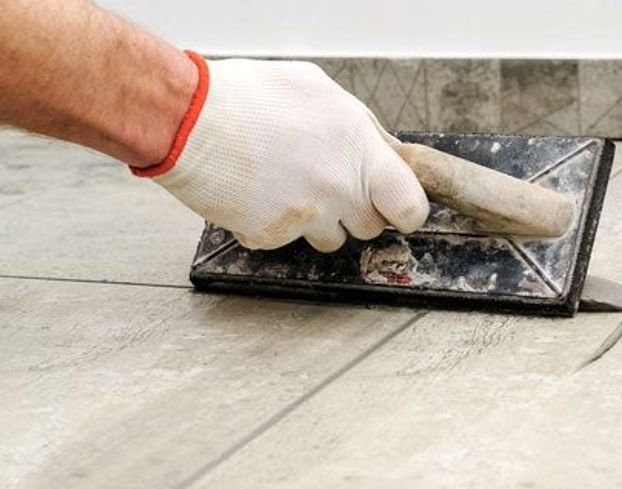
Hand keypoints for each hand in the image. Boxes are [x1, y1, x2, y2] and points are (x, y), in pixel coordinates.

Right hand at [136, 54, 428, 251]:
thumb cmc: (248, 97)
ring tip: (288, 184)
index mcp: (359, 151)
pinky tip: (260, 194)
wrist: (187, 119)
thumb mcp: (319, 90)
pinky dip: (276, 224)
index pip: (410, 207)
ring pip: (330, 240)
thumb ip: (360, 127)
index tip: (397, 208)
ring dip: (318, 221)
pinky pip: (286, 241)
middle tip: (328, 183)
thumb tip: (383, 149)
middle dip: (355, 210)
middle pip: (370, 227)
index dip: (406, 211)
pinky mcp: (272, 236)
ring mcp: (305, 218)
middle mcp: (338, 189)